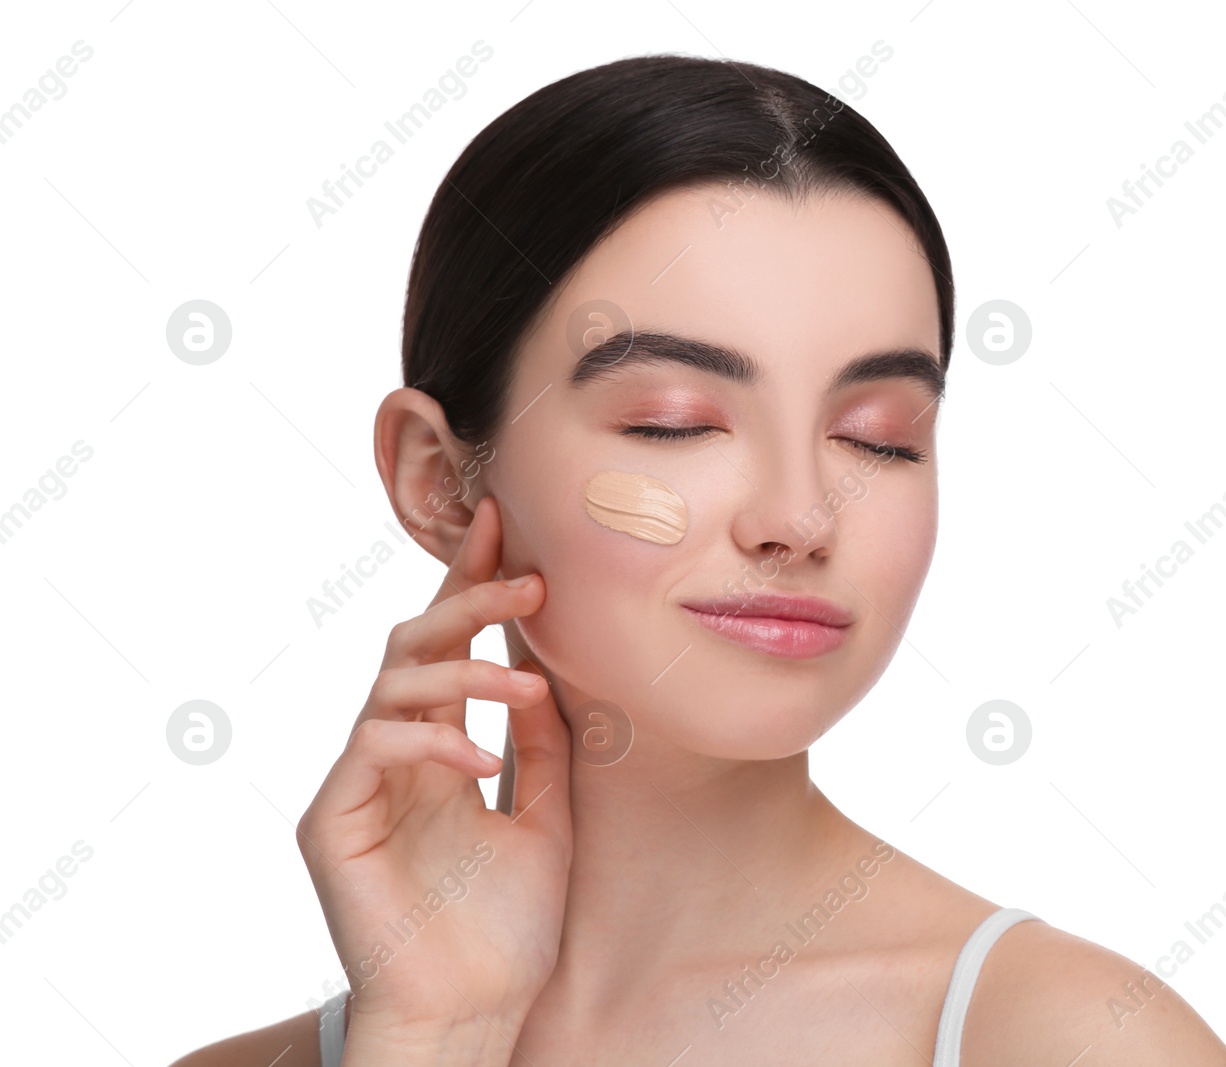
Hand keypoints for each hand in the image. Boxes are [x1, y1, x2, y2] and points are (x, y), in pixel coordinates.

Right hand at [296, 496, 571, 1049]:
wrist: (476, 1009)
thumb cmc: (506, 925)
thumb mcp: (546, 815)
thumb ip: (543, 744)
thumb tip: (549, 668)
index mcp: (436, 749)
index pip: (447, 648)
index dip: (469, 583)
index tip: (503, 525)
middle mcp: (392, 756)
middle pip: (412, 646)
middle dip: (468, 602)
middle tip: (530, 581)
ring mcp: (358, 785)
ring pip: (390, 685)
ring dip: (462, 669)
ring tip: (524, 683)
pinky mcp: (332, 821)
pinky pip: (373, 748)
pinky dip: (431, 741)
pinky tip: (481, 757)